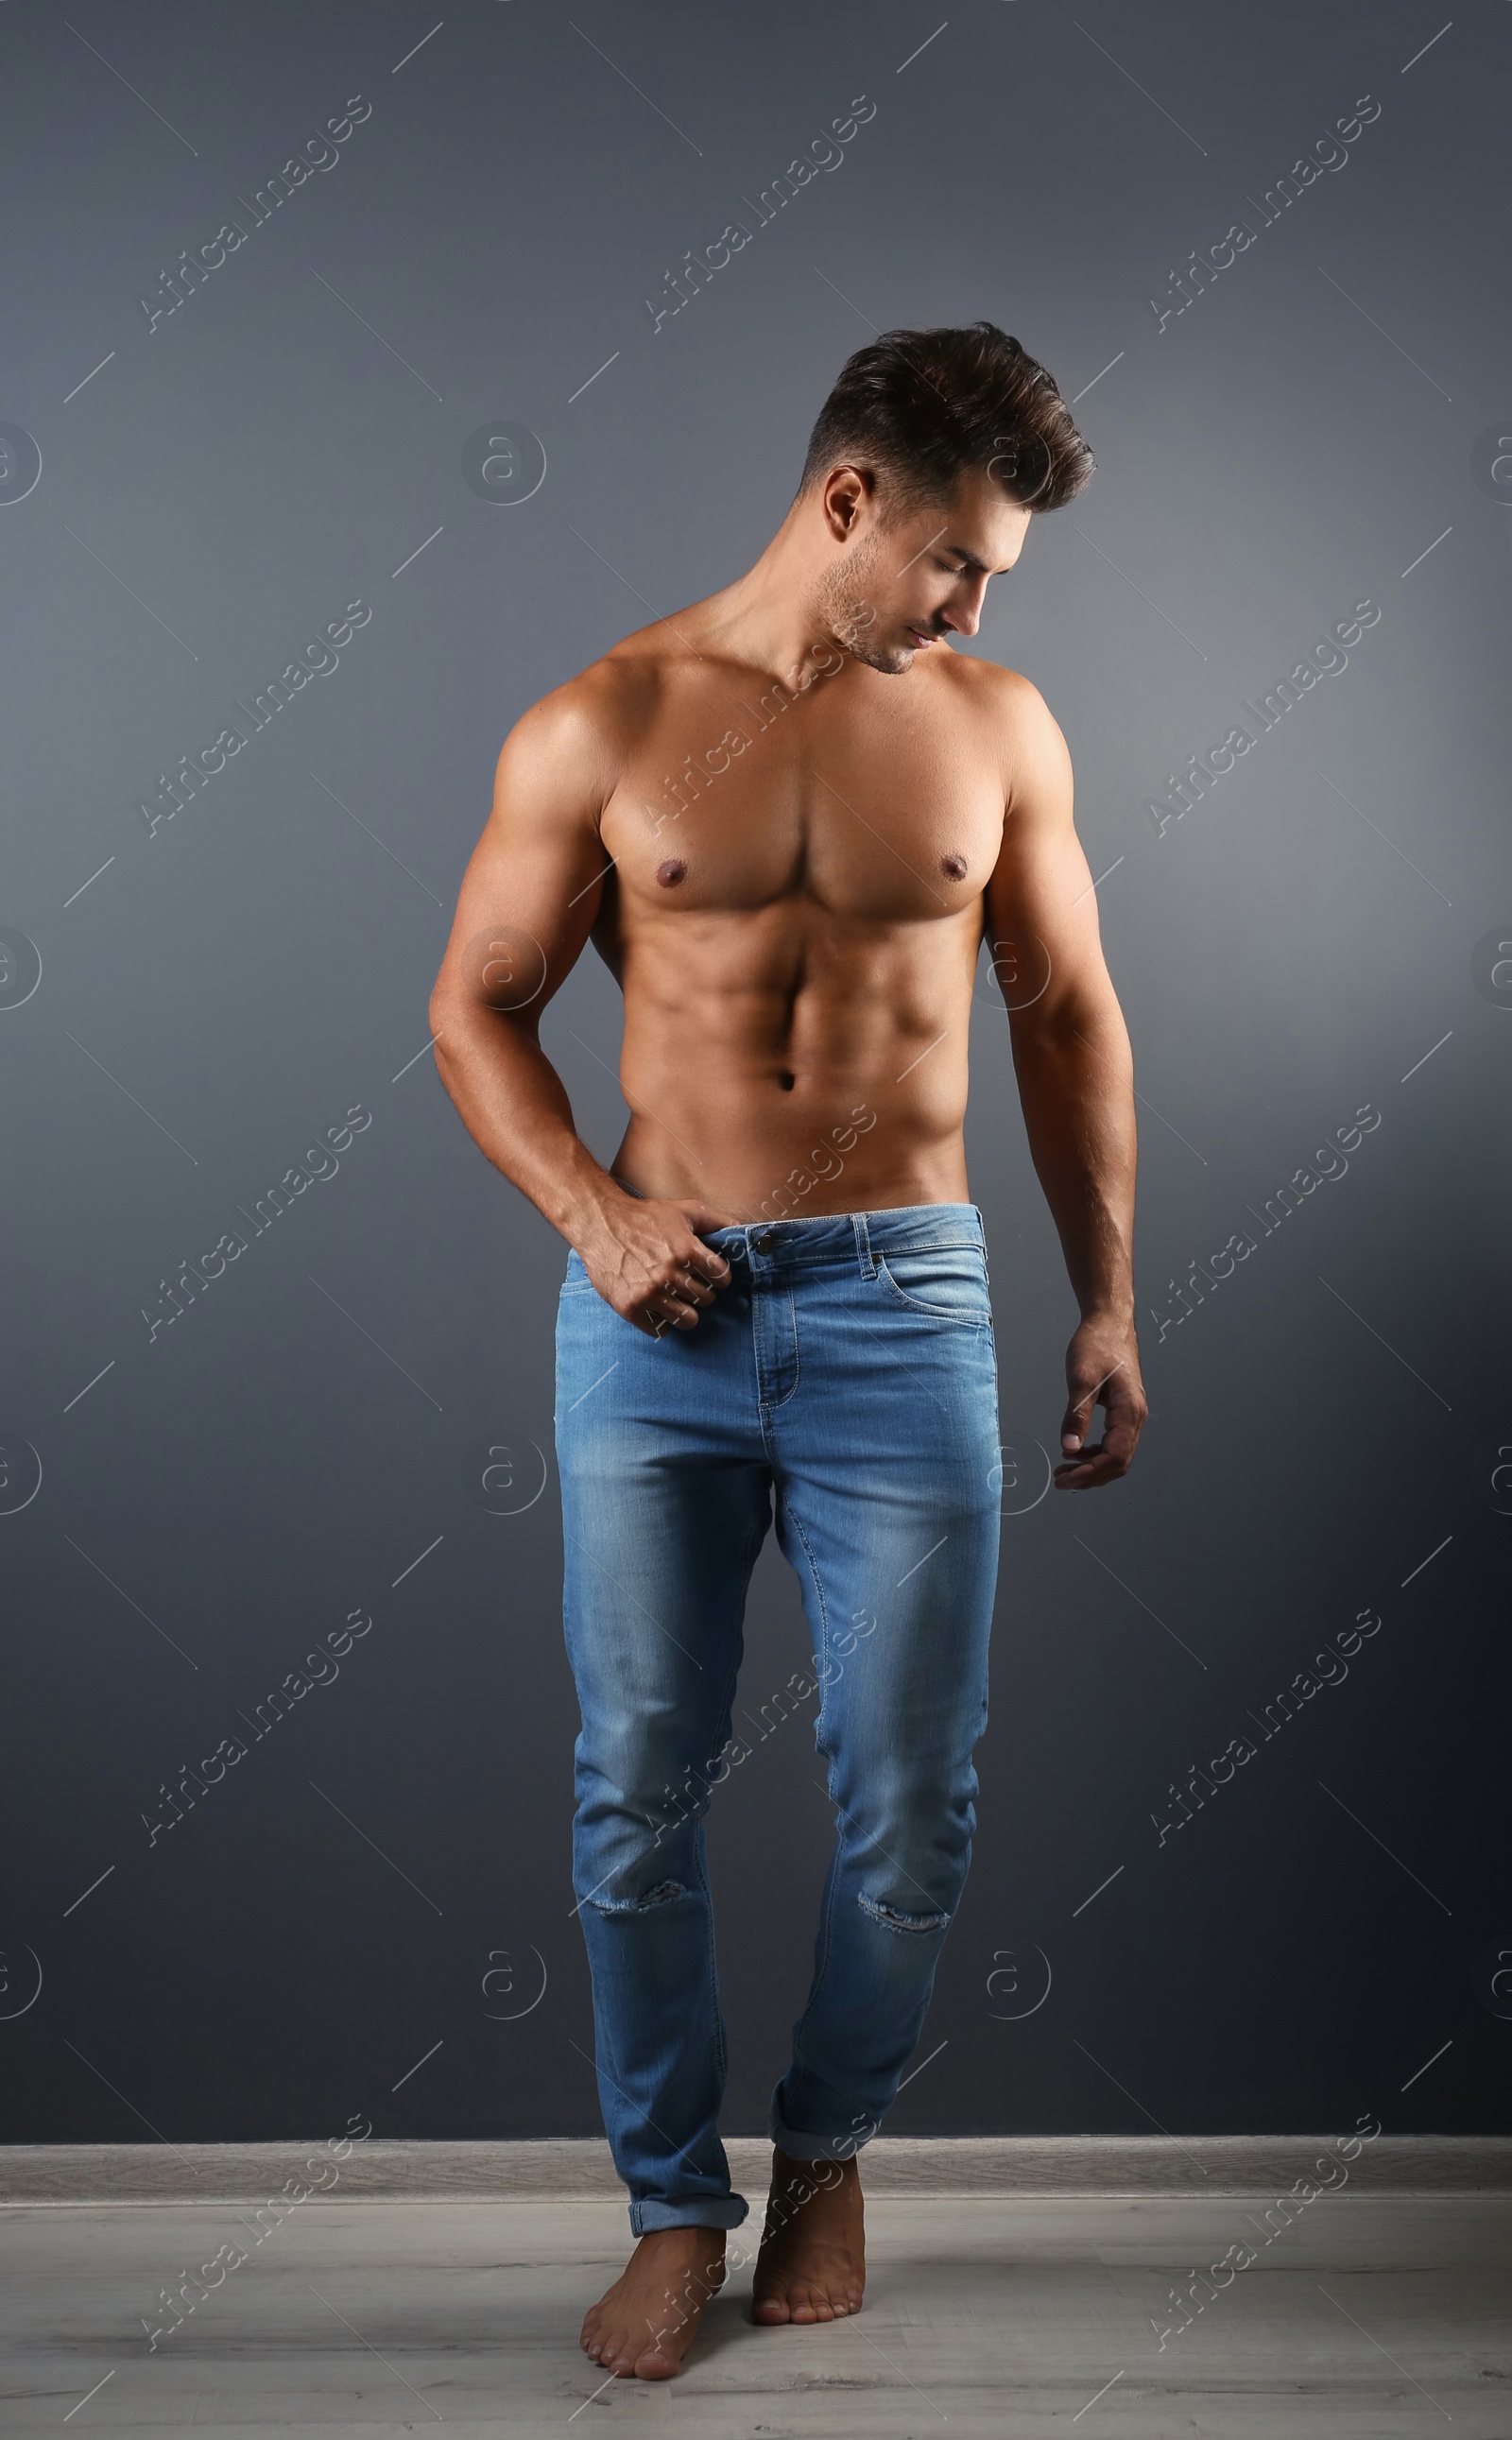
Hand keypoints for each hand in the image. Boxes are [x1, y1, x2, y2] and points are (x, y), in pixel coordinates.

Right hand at [580, 1195, 737, 1338]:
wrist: (600, 1225)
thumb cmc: (644, 1217)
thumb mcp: (685, 1210)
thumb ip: (717, 1220)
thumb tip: (745, 1231)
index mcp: (686, 1250)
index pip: (721, 1278)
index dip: (719, 1276)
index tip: (711, 1275)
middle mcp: (669, 1274)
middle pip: (706, 1300)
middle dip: (702, 1292)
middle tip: (690, 1284)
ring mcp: (649, 1294)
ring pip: (687, 1319)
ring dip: (685, 1310)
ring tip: (676, 1298)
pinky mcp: (631, 1308)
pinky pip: (660, 1330)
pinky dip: (660, 1321)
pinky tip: (656, 1306)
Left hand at [1054, 1314, 1146, 1488]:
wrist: (1109, 1323)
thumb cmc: (1098, 1345)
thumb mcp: (1082, 1380)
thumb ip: (1076, 1415)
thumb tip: (1070, 1447)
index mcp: (1129, 1411)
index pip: (1114, 1456)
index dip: (1090, 1472)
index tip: (1066, 1478)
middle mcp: (1135, 1417)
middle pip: (1118, 1462)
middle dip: (1091, 1476)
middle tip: (1061, 1481)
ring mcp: (1131, 1414)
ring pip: (1117, 1455)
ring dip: (1092, 1467)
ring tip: (1065, 1470)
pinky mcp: (1123, 1411)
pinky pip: (1113, 1442)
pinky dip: (1095, 1453)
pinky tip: (1076, 1451)